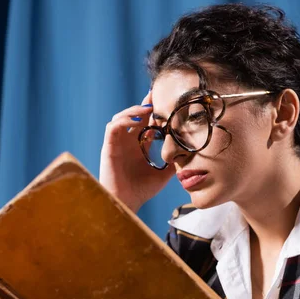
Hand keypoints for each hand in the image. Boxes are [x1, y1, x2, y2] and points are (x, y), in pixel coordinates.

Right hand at [99, 91, 173, 212]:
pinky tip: (136, 121)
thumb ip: (174, 162)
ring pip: (122, 117)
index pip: (147, 123)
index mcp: (140, 146)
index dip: (155, 112)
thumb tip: (190, 153)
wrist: (126, 203)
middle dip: (146, 104)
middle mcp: (128, 142)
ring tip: (148, 108)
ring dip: (134, 111)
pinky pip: (112, 127)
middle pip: (135, 115)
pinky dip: (123, 121)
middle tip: (158, 95)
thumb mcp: (164, 174)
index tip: (168, 102)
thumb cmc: (142, 190)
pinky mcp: (109, 147)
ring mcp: (118, 143)